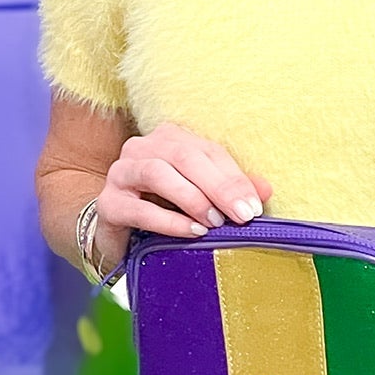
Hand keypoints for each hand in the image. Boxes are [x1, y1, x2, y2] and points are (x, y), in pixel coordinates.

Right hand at [95, 122, 273, 260]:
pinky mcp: (109, 203)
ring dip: (191, 198)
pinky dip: (169, 220)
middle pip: (184, 156)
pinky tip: (191, 231)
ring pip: (157, 172)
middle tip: (241, 215)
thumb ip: (231, 190)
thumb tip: (265, 190)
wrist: (120, 236)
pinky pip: (139, 207)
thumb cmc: (167, 210)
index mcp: (171, 139)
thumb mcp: (203, 199)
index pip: (208, 150)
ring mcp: (122, 173)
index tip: (254, 206)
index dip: (234, 178)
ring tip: (213, 222)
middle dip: (218, 186)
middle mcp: (143, 148)